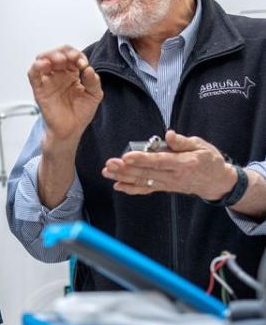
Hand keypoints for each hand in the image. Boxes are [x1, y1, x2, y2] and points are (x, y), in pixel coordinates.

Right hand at [28, 46, 102, 143]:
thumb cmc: (80, 113)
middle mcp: (59, 74)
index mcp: (72, 73)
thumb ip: (93, 82)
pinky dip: (37, 66)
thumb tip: (88, 69)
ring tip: (60, 60)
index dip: (77, 55)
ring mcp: (48, 80)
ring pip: (43, 59)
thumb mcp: (94, 95)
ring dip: (50, 55)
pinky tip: (44, 64)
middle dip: (65, 52)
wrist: (71, 130)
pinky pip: (33, 74)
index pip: (71, 56)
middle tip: (72, 58)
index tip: (83, 64)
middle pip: (56, 54)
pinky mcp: (39, 89)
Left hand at [103, 130, 234, 199]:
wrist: (218, 182)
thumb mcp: (201, 145)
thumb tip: (169, 134)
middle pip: (146, 173)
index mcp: (183, 163)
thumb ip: (183, 141)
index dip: (142, 159)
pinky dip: (132, 189)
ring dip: (124, 178)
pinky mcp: (165, 187)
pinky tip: (118, 186)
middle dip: (126, 169)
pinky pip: (147, 189)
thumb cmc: (209, 160)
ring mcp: (168, 184)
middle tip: (109, 164)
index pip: (159, 161)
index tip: (126, 156)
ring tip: (107, 172)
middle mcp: (173, 176)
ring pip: (143, 182)